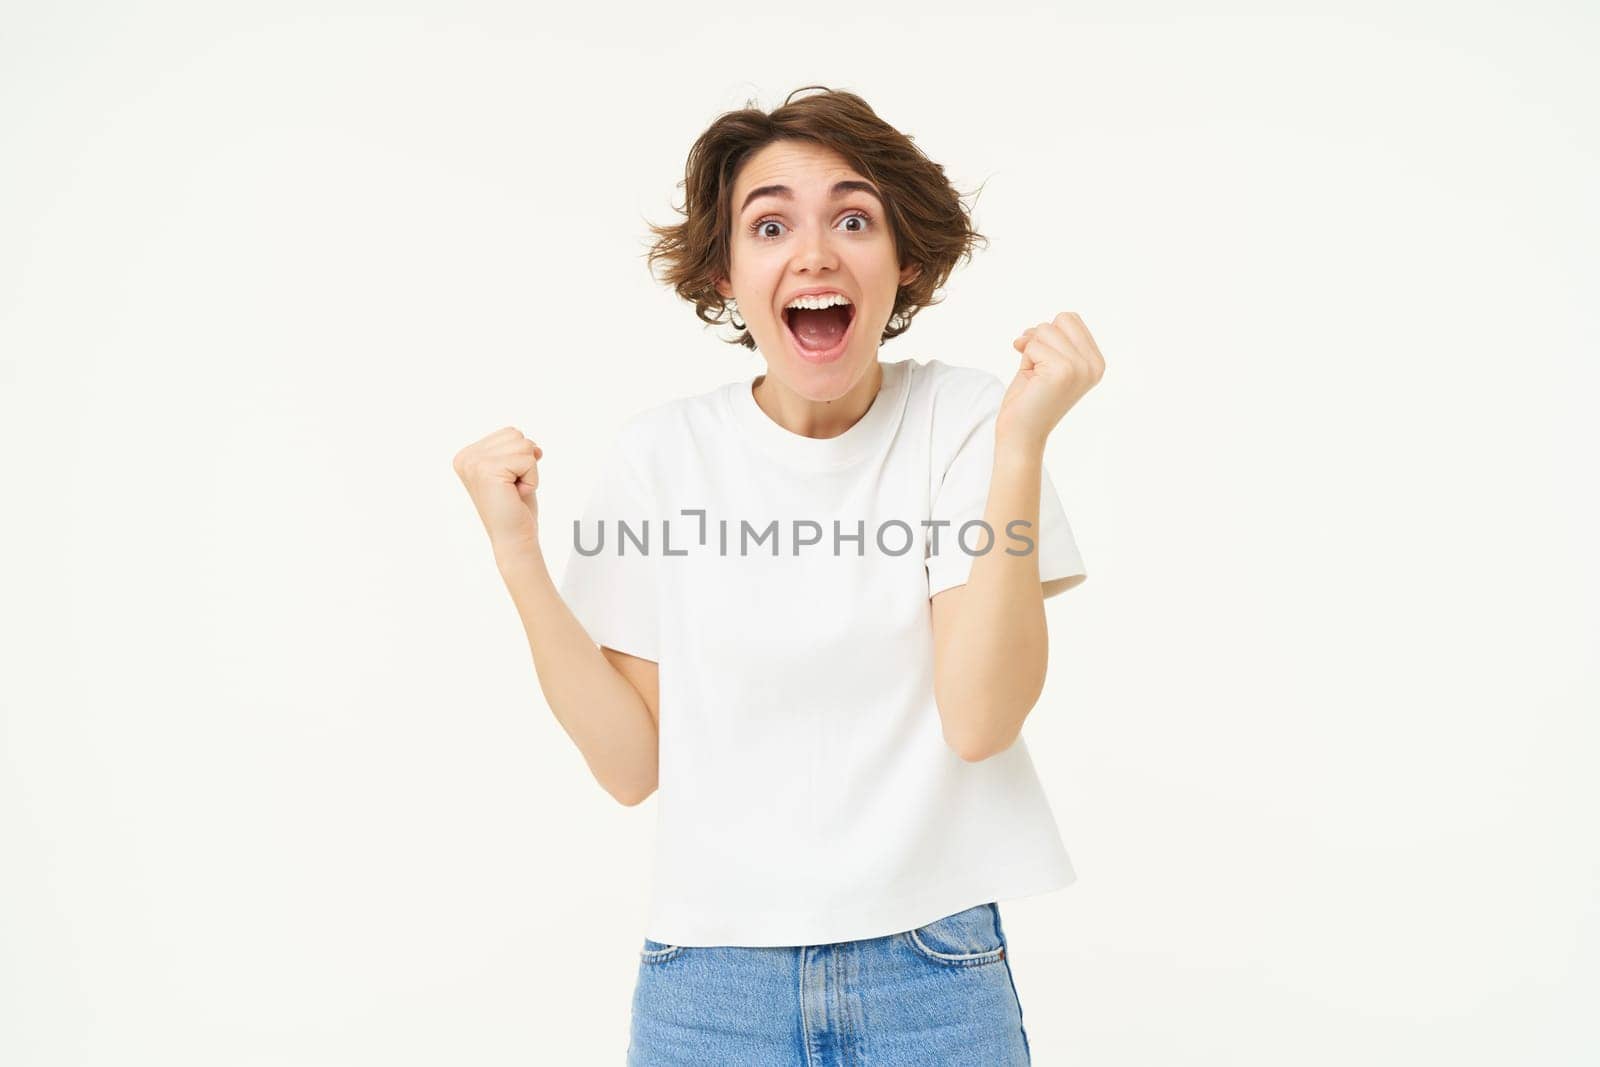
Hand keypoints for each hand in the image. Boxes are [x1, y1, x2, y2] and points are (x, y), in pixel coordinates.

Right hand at [452, 427, 544, 557]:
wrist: (513, 538)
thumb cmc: (515, 508)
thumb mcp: (513, 471)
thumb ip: (515, 450)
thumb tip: (533, 444)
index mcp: (468, 455)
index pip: (510, 433)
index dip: (520, 457)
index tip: (508, 482)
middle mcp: (466, 457)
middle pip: (516, 435)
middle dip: (525, 462)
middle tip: (512, 488)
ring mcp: (474, 463)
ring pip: (524, 445)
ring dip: (529, 471)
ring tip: (514, 490)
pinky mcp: (487, 470)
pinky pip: (528, 460)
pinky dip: (532, 479)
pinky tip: (517, 494)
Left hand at [999, 312, 1104, 449]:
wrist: (1021, 434)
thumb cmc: (1029, 398)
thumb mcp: (1045, 361)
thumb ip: (1050, 340)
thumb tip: (1030, 331)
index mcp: (1096, 361)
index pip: (1070, 319)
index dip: (1047, 334)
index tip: (1040, 358)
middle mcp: (1094, 365)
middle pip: (1060, 319)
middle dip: (1039, 340)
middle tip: (1037, 368)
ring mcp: (1081, 367)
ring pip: (1045, 329)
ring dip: (1030, 352)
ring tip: (1035, 378)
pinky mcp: (1063, 371)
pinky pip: (1033, 345)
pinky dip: (1025, 361)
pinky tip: (1031, 382)